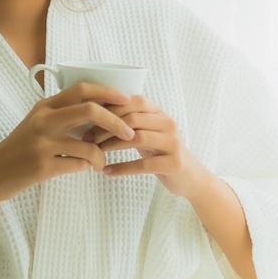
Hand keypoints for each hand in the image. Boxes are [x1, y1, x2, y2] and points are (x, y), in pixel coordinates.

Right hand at [0, 82, 137, 202]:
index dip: (108, 92)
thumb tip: (101, 111)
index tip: (127, 99)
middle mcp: (43, 120)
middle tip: (130, 133)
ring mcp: (42, 143)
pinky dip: (88, 167)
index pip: (81, 89)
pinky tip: (85, 169)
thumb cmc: (20, 149)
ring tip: (101, 162)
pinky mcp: (43, 166)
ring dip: (102, 156)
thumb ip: (62, 115)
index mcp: (45, 106)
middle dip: (116, 121)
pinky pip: (79, 165)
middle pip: (90, 110)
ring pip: (89, 145)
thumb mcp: (37, 124)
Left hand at [81, 93, 208, 199]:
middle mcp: (168, 124)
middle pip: (133, 118)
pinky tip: (107, 171)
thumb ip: (130, 121)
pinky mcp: (173, 163)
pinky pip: (143, 164)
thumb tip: (95, 114)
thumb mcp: (148, 132)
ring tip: (95, 153)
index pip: (134, 101)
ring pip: (137, 138)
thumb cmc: (160, 153)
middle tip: (87, 138)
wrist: (190, 177)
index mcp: (160, 113)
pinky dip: (122, 168)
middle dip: (106, 127)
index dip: (110, 108)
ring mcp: (173, 143)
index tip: (89, 119)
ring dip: (112, 145)